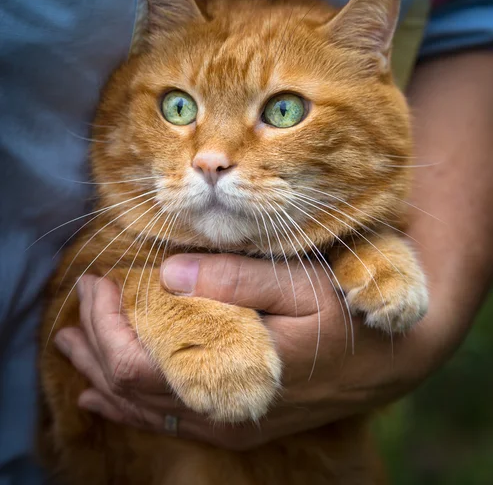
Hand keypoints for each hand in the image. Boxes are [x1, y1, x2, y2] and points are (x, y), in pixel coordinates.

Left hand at [55, 251, 445, 449]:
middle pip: (129, 390)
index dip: (105, 325)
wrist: (388, 360)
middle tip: (81, 298)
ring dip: (102, 373)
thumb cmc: (343, 315)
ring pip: (141, 410)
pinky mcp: (232, 423)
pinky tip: (106, 394)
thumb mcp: (298, 286)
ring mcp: (224, 424)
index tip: (96, 281)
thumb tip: (169, 272)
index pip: (137, 366)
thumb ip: (236, 280)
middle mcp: (218, 413)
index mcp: (228, 377)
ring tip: (74, 344)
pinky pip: (165, 422)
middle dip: (94, 342)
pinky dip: (128, 405)